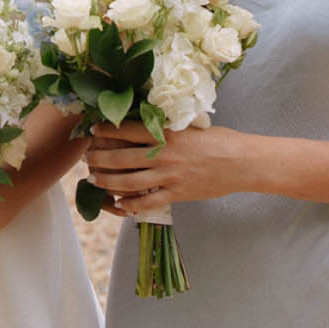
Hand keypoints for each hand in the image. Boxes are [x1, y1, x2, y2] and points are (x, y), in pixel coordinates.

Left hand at [85, 121, 247, 212]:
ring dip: (108, 181)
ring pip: (129, 181)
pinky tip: (120, 204)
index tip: (93, 129)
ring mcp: (169, 176)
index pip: (127, 129)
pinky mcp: (177, 194)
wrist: (241, 162)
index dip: (106, 130)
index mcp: (166, 133)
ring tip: (94, 179)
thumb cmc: (219, 139)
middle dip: (99, 158)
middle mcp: (163, 154)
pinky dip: (131, 204)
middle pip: (121, 157)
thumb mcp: (190, 126)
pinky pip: (148, 202)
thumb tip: (146, 123)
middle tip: (87, 157)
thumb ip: (167, 127)